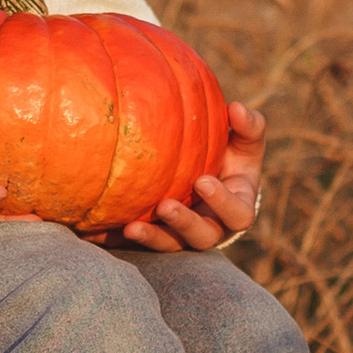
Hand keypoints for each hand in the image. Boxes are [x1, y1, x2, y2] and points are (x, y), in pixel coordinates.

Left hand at [120, 101, 265, 252]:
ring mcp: (185, 236)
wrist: (210, 179)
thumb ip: (248, 127)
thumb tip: (237, 108)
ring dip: (153, 237)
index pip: (237, 214)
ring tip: (132, 228)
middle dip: (184, 224)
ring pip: (171, 245)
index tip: (202, 181)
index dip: (222, 203)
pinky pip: (144, 242)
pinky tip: (104, 233)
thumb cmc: (232, 157)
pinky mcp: (162, 237)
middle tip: (165, 206)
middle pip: (202, 237)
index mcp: (237, 208)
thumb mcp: (245, 143)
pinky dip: (125, 239)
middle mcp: (213, 228)